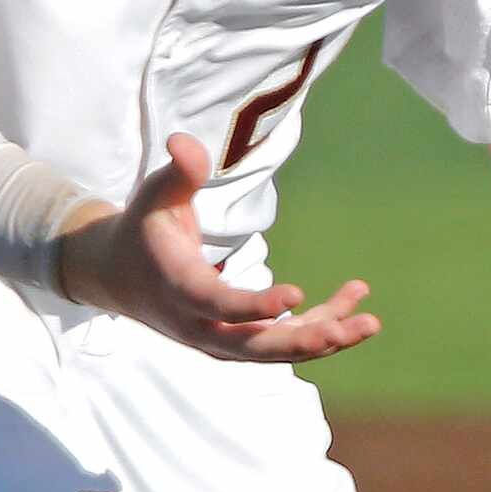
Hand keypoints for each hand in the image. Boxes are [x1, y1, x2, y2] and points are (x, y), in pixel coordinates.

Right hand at [56, 133, 380, 362]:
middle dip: (300, 341)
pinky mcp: (236, 341)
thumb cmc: (144, 226)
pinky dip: (318, 327)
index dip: (255, 306)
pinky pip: (280, 340)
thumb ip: (178, 171)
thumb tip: (184, 140)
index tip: (296, 295)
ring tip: (370, 323)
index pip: (217, 305)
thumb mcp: (155, 194)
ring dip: (322, 338)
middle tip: (344, 330)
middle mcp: (198, 325)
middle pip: (252, 347)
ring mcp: (218, 339)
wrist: (120, 276)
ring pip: (274, 350)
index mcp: (177, 288)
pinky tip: (355, 304)